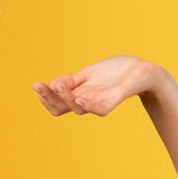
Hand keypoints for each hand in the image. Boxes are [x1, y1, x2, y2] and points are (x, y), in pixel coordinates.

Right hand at [32, 56, 158, 116]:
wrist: (141, 70)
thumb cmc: (115, 71)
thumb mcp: (88, 73)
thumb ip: (71, 80)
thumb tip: (52, 84)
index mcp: (78, 94)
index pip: (56, 102)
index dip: (45, 96)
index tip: (36, 84)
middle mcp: (86, 102)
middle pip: (61, 107)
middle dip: (48, 97)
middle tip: (39, 85)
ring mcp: (99, 103)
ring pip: (76, 109)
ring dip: (65, 98)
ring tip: (58, 86)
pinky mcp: (112, 102)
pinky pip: (98, 109)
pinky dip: (87, 105)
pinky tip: (78, 99)